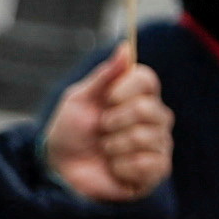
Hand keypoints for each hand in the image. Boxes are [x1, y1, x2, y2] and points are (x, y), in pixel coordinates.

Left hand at [51, 42, 173, 205]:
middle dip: (114, 122)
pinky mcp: (157, 170)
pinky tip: (115, 169)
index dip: (126, 89)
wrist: (60, 171)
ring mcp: (158, 142)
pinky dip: (123, 167)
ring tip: (106, 151)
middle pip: (147, 109)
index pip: (147, 80)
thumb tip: (126, 47)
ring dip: (114, 147)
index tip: (107, 99)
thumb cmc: (69, 133)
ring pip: (145, 137)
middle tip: (101, 131)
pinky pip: (148, 163)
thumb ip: (104, 75)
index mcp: (137, 95)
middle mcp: (154, 116)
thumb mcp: (78, 100)